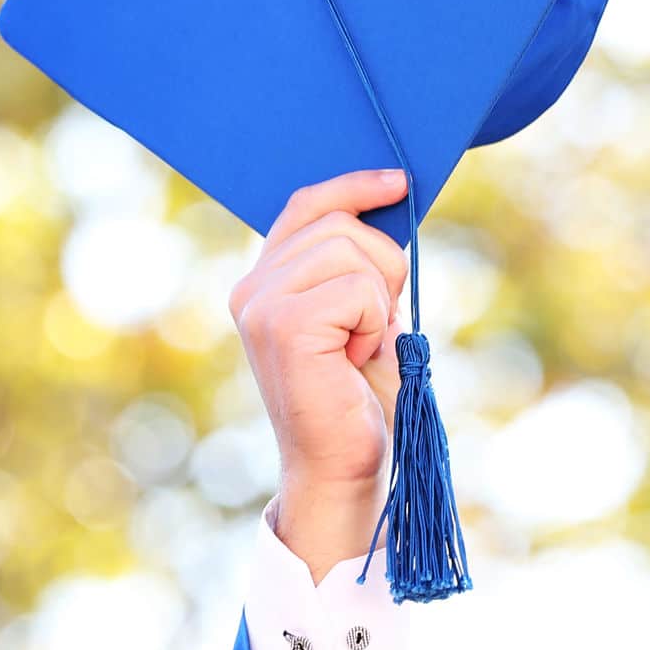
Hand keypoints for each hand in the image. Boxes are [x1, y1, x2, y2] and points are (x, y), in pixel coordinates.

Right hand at [230, 170, 409, 578]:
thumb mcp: (360, 315)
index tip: (398, 183)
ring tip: (361, 345)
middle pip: (338, 224)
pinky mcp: (284, 326)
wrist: (342, 467)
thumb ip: (357, 265)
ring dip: (379, 300)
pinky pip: (357, 289)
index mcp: (263, 282)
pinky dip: (375, 324)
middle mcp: (251, 288)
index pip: (305, 206)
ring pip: (351, 251)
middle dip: (383, 265)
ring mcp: (261, 306)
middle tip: (376, 322)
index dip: (353, 187)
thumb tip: (387, 202)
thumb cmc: (358, 396)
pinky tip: (356, 359)